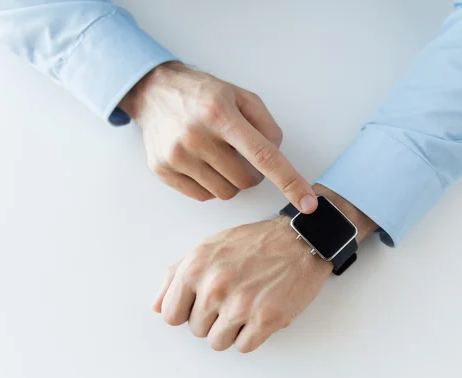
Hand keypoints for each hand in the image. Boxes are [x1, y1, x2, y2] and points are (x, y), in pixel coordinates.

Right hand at [119, 61, 316, 212]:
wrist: (153, 92)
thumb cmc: (202, 94)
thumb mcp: (240, 96)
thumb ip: (266, 124)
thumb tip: (277, 155)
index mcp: (221, 114)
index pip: (264, 156)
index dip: (290, 181)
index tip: (308, 202)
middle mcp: (196, 136)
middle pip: (246, 180)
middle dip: (252, 174)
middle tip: (241, 155)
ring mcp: (177, 156)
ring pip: (225, 192)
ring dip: (231, 180)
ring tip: (219, 156)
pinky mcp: (163, 170)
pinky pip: (203, 196)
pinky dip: (211, 185)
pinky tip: (203, 164)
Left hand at [152, 185, 377, 352]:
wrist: (300, 240)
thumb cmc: (256, 242)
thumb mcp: (209, 246)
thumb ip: (177, 274)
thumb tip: (157, 305)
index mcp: (196, 267)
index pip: (170, 315)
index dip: (186, 312)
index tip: (201, 305)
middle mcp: (215, 285)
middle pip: (196, 330)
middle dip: (212, 319)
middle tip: (232, 298)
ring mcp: (240, 303)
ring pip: (217, 342)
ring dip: (230, 330)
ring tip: (245, 306)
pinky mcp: (266, 318)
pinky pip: (243, 346)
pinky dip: (251, 336)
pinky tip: (258, 313)